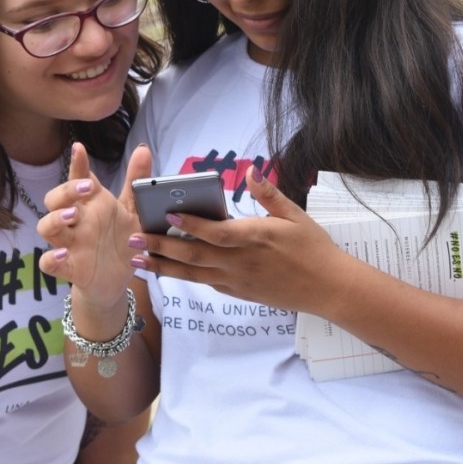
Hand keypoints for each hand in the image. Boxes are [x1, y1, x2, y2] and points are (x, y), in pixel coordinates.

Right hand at [37, 143, 147, 308]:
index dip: (77, 163)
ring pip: (46, 227)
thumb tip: (143, 149)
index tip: (80, 148)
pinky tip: (64, 254)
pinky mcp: (68, 267)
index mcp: (91, 205)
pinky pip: (48, 263)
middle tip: (87, 186)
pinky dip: (52, 258)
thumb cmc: (121, 240)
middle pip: (55, 199)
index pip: (78, 179)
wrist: (118, 280)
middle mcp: (76, 221)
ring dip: (55, 219)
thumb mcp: (134, 211)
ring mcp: (69, 244)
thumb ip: (136, 182)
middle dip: (65, 190)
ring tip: (73, 215)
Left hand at [129, 167, 342, 312]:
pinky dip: (186, 276)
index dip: (190, 225)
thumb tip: (252, 170)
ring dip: (163, 267)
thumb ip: (269, 194)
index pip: (216, 232)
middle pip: (194, 256)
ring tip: (138, 260)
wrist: (329, 288)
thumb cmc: (313, 248)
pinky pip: (207, 283)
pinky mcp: (239, 293)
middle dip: (160, 247)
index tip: (166, 215)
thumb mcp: (295, 215)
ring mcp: (238, 281)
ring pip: (193, 274)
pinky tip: (168, 270)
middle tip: (133, 239)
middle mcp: (241, 262)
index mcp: (255, 238)